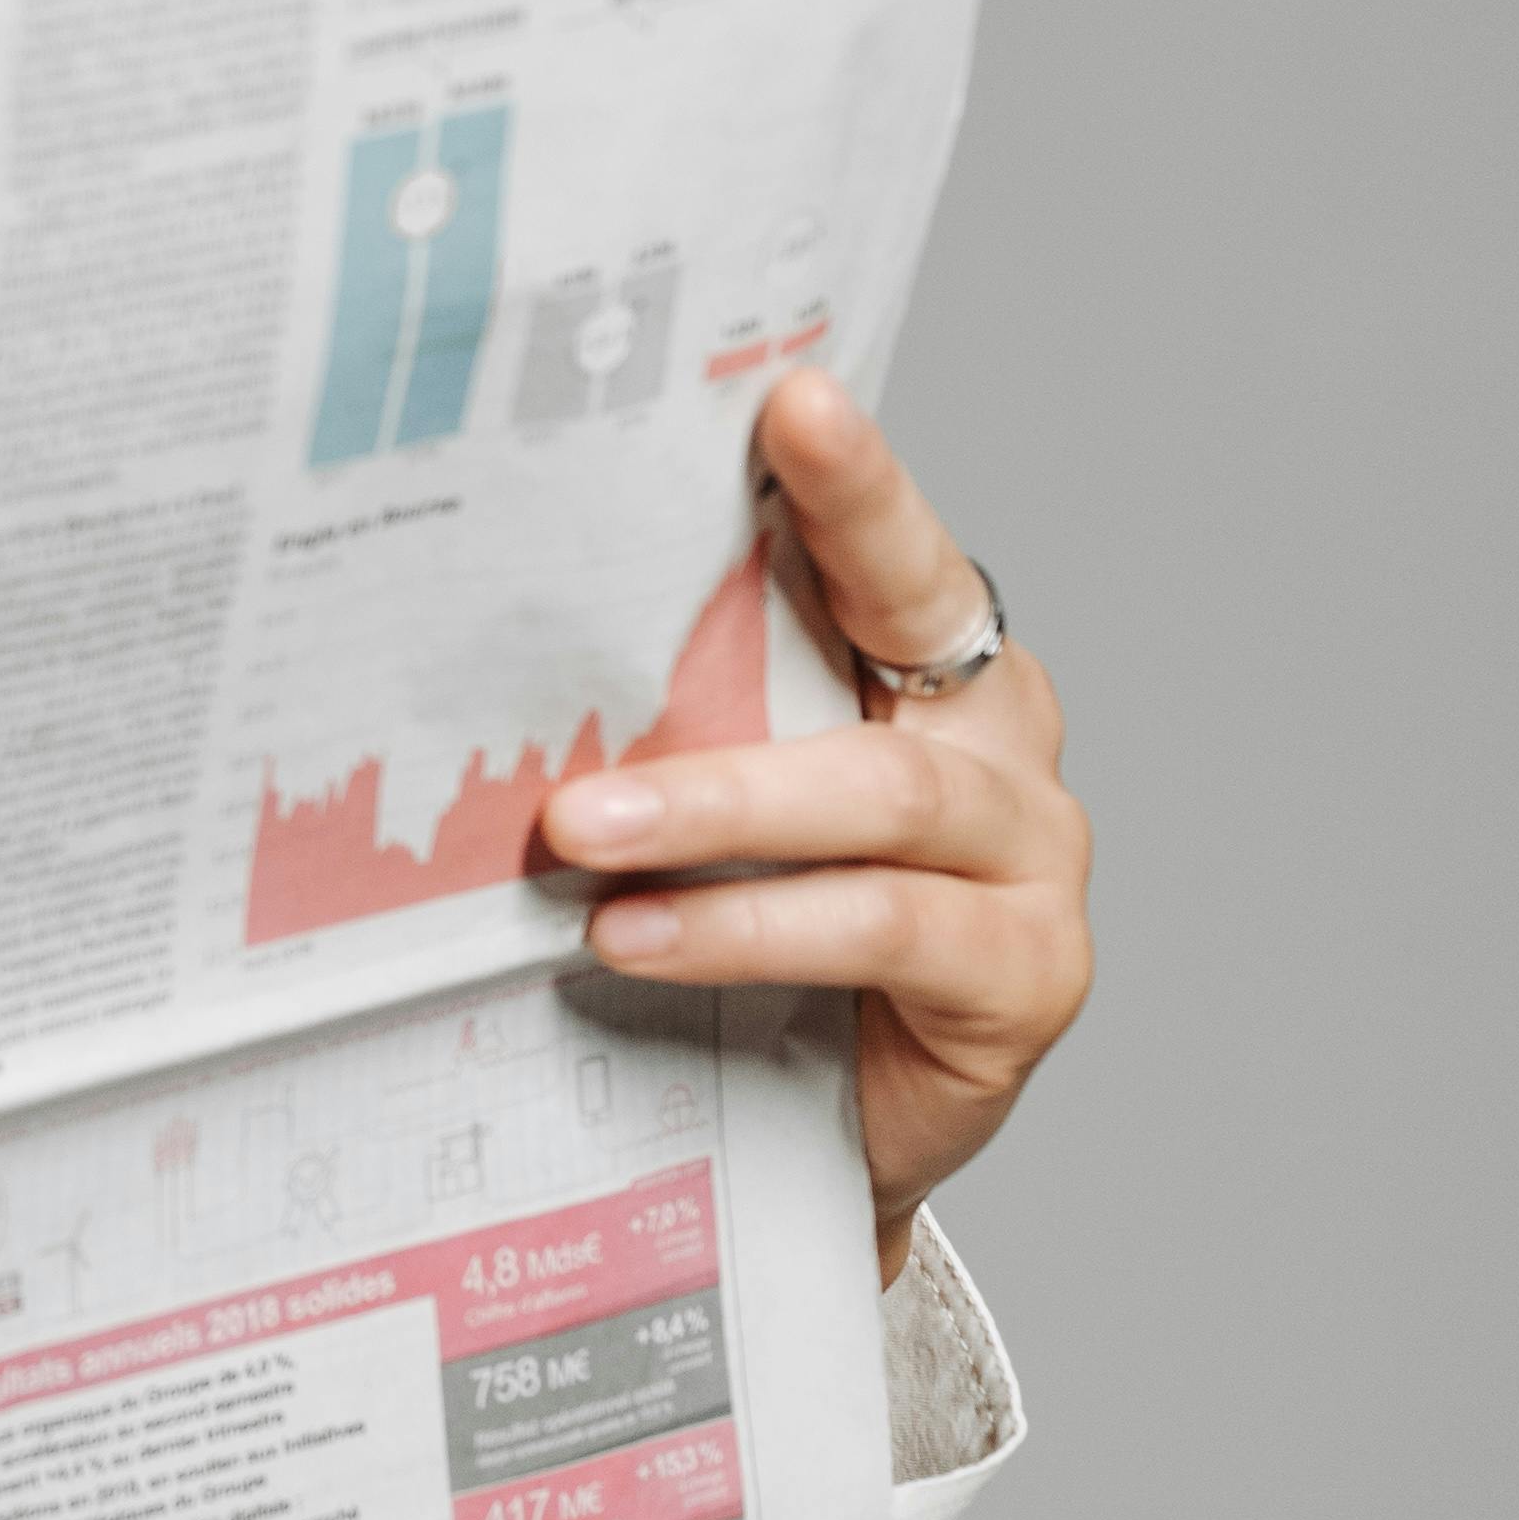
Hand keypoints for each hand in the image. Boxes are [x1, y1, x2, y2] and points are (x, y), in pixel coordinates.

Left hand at [543, 370, 1093, 1279]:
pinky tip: (638, 940)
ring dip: (716, 810)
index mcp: (931, 661)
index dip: (852, 474)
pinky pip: (884, 927)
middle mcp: (1003, 735)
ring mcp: (1033, 854)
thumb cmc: (754, 925)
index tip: (790, 393)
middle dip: (771, 605)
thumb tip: (486, 635)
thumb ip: (672, 709)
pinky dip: (748, 929)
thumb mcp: (711, 797)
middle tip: (611, 609)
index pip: (890, 546)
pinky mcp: (1029, 974)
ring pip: (880, 793)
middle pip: (902, 637)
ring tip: (578, 835)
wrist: (824, 1125)